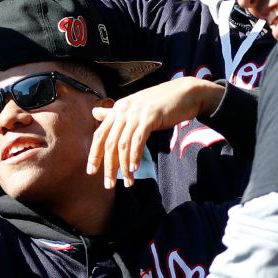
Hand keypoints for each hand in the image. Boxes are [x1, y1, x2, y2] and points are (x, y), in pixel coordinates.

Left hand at [87, 78, 224, 188]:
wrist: (185, 93)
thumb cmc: (160, 102)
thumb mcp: (134, 107)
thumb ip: (115, 114)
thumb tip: (94, 112)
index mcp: (118, 109)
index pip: (99, 134)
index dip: (94, 154)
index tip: (91, 172)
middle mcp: (123, 110)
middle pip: (109, 143)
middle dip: (108, 166)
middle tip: (109, 185)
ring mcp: (137, 113)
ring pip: (123, 145)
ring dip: (123, 166)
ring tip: (127, 182)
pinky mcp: (151, 117)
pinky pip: (138, 140)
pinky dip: (135, 156)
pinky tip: (135, 169)